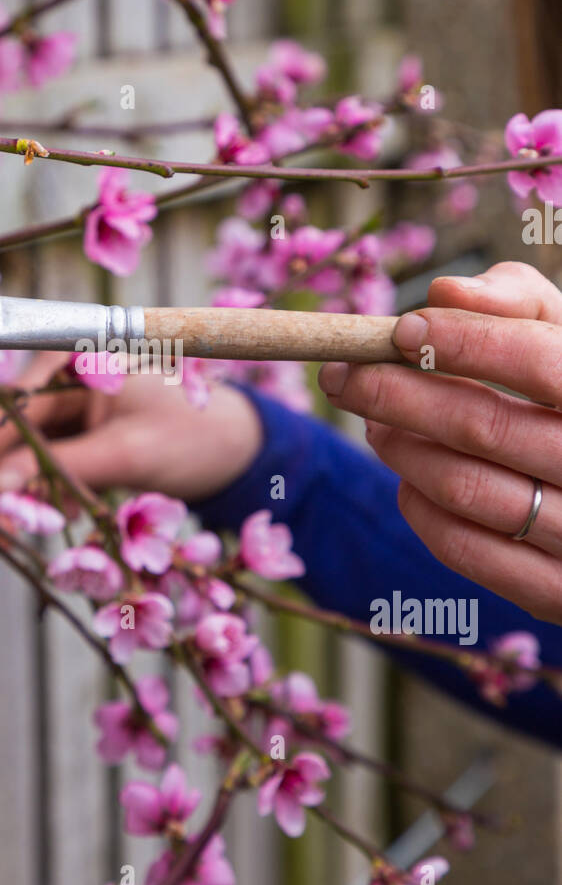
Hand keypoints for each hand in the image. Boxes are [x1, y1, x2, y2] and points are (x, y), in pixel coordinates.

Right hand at [0, 353, 262, 503]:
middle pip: (13, 425)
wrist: (239, 450)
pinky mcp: (82, 430)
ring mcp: (75, 400)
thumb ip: (62, 468)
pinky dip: (38, 488)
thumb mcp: (129, 454)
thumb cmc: (195, 438)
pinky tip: (33, 516)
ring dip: (13, 487)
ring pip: (25, 447)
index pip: (15, 402)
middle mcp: (70, 368)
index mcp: (82, 352)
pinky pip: (47, 459)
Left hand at [318, 261, 561, 622]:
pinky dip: (416, 505)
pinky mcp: (554, 593)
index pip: (537, 361)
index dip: (463, 341)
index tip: (399, 330)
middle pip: (483, 426)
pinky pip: (461, 547)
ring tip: (375, 420)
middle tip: (344, 374)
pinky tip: (408, 475)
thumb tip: (445, 292)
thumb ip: (518, 302)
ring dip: (399, 446)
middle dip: (396, 393)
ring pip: (462, 487)